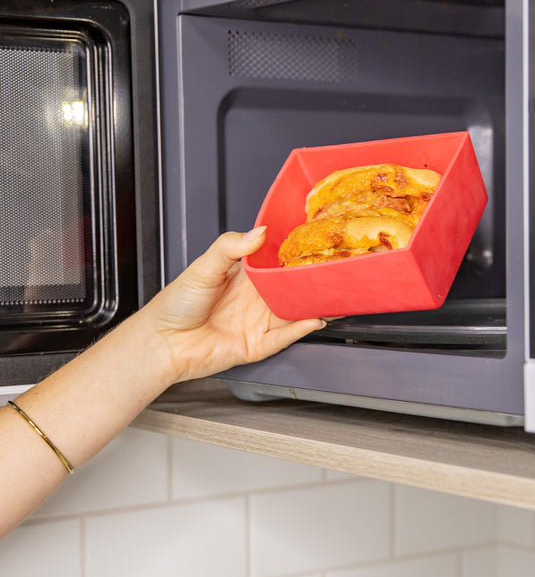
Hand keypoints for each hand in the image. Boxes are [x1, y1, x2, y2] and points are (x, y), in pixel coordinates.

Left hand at [140, 227, 325, 383]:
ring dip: (311, 304)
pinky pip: (285, 337)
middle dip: (309, 279)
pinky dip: (301, 328)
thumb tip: (258, 232)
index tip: (312, 242)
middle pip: (290, 287)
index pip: (276, 262)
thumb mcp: (203, 266)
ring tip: (330, 293)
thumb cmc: (176, 305)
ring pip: (293, 311)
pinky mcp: (257, 345)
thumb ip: (230, 247)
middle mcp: (255, 298)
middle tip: (330, 267)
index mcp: (244, 276)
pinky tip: (313, 318)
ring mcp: (258, 321)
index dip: (294, 254)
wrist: (162, 342)